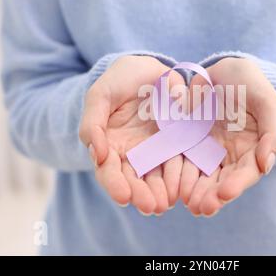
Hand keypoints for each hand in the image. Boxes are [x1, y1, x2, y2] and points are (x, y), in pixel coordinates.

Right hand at [80, 55, 184, 214]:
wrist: (146, 69)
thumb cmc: (118, 82)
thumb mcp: (99, 96)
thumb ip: (92, 123)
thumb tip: (98, 154)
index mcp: (110, 146)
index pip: (109, 172)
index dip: (115, 185)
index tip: (123, 197)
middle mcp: (133, 154)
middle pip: (135, 181)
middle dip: (141, 195)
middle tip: (151, 207)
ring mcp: (156, 150)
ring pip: (157, 176)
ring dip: (161, 192)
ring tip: (166, 203)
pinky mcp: (177, 143)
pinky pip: (179, 161)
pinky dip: (180, 175)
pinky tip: (183, 187)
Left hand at [180, 57, 275, 215]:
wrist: (223, 69)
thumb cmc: (249, 84)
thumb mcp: (266, 101)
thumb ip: (272, 132)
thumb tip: (267, 165)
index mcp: (253, 149)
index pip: (247, 172)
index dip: (237, 185)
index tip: (225, 194)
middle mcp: (231, 155)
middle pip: (223, 181)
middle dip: (213, 196)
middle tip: (201, 208)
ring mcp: (209, 150)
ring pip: (202, 176)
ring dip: (196, 192)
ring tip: (188, 203)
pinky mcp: (188, 143)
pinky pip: (183, 160)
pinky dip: (179, 174)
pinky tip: (173, 185)